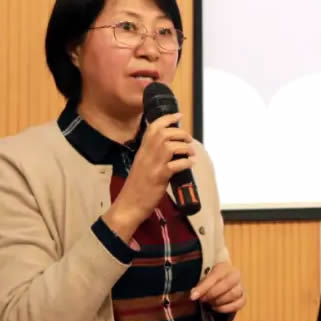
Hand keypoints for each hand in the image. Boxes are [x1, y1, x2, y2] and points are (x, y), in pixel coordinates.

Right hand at [103, 112, 195, 241]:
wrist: (128, 205)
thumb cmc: (137, 186)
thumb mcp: (143, 164)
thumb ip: (153, 153)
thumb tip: (171, 144)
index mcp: (142, 150)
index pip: (153, 127)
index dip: (167, 118)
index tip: (179, 115)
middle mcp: (146, 154)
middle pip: (164, 134)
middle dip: (181, 133)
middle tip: (188, 139)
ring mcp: (152, 165)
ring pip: (170, 146)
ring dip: (185, 147)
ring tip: (191, 153)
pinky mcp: (159, 177)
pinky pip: (175, 165)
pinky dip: (186, 163)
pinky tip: (191, 164)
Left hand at [190, 262, 245, 313]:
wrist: (223, 284)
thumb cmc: (212, 282)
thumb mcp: (205, 280)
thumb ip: (200, 287)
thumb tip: (193, 294)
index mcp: (224, 267)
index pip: (215, 276)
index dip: (203, 287)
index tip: (193, 297)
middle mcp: (235, 275)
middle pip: (227, 284)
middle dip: (212, 294)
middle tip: (203, 300)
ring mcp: (241, 286)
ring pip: (233, 294)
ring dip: (219, 301)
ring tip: (210, 303)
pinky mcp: (243, 298)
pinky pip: (238, 304)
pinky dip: (226, 308)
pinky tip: (216, 308)